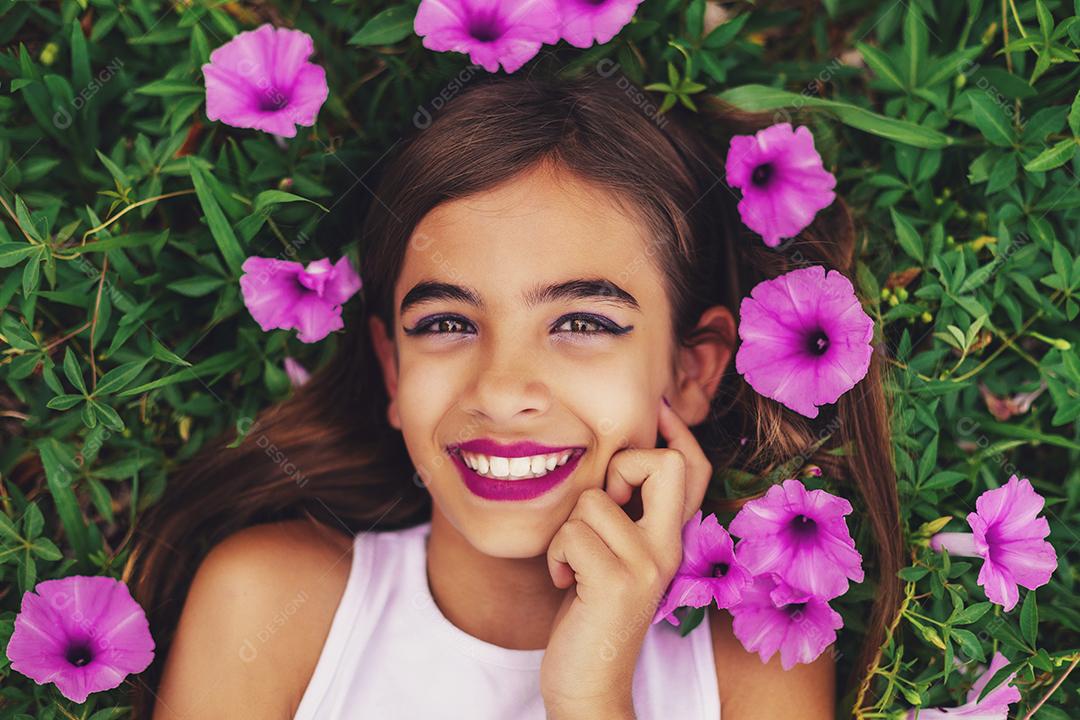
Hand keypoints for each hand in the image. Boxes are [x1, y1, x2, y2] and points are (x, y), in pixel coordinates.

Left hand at [540, 398, 712, 718]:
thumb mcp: (614, 558)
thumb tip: (611, 464)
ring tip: (572, 565)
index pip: (694, 469)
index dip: (678, 432)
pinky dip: (556, 555)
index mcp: (671, 538)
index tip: (656, 406)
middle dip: (623, 465)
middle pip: (663, 464)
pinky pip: (571, 533)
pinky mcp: (616, 583)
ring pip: (592, 501)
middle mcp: (669, 548)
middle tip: (603, 504)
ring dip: (567, 530)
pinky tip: (565, 584)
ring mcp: (647, 566)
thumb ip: (624, 518)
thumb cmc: (590, 613)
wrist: (589, 684)